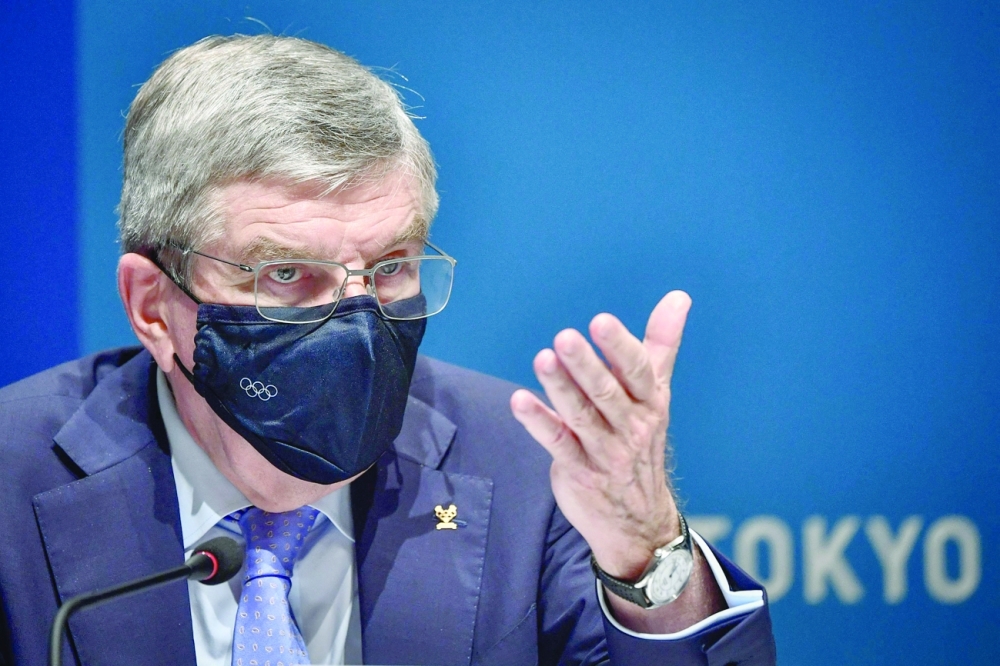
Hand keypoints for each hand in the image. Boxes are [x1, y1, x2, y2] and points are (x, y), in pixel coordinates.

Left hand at [510, 291, 689, 578]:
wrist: (639, 521)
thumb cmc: (641, 440)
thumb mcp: (657, 392)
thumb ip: (661, 343)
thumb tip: (679, 296)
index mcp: (650, 402)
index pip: (637, 371)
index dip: (619, 346)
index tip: (600, 322)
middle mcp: (631, 427)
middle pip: (607, 392)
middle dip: (586, 365)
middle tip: (565, 337)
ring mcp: (604, 451)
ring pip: (580, 416)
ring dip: (560, 388)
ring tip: (542, 359)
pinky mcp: (578, 471)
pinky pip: (557, 443)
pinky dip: (538, 423)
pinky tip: (519, 401)